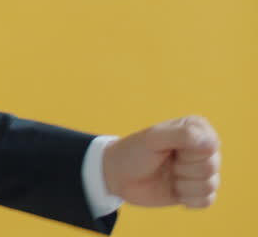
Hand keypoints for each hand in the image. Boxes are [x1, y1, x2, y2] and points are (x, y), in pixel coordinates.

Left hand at [103, 115, 220, 208]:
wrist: (118, 176)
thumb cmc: (133, 152)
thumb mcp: (152, 138)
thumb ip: (182, 135)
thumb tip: (212, 144)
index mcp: (198, 128)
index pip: (210, 146)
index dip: (187, 152)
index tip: (167, 148)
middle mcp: (204, 148)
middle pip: (211, 166)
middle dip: (182, 168)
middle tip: (165, 162)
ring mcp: (202, 170)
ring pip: (210, 185)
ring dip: (183, 184)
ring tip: (167, 175)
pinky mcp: (198, 191)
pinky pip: (207, 200)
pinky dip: (187, 199)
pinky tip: (173, 190)